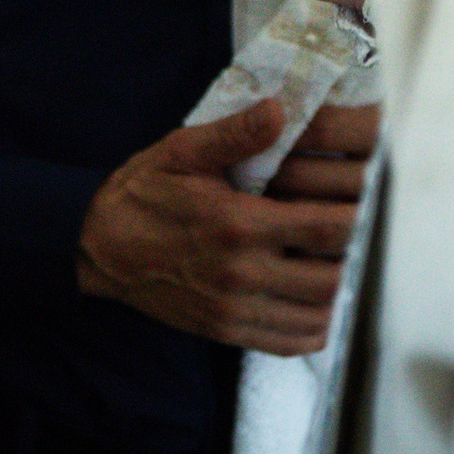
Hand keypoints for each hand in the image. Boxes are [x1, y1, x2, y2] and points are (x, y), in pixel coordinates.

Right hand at [76, 101, 357, 354]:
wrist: (96, 245)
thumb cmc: (143, 192)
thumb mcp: (182, 151)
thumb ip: (235, 134)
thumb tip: (281, 110)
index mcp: (238, 223)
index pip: (326, 229)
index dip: (354, 217)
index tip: (357, 205)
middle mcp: (241, 273)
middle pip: (332, 277)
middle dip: (348, 255)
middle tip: (344, 235)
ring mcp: (234, 309)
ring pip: (317, 314)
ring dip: (333, 291)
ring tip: (327, 264)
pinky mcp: (224, 331)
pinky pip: (291, 343)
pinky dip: (312, 327)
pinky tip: (309, 302)